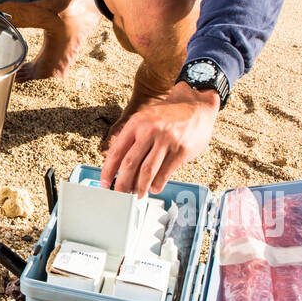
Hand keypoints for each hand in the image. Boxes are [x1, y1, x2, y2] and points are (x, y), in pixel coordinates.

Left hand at [99, 82, 219, 193]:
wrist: (196, 106)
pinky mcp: (180, 151)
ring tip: (137, 194)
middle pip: (130, 164)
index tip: (105, 182)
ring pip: (147, 171)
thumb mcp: (146, 119)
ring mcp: (166, 141)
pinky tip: (153, 188)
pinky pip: (165, 173)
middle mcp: (150, 131)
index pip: (117, 151)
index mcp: (137, 123)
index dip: (108, 170)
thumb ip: (133, 138)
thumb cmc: (168, 115)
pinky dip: (156, 184)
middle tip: (120, 193)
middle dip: (122, 183)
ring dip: (139, 187)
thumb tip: (118, 164)